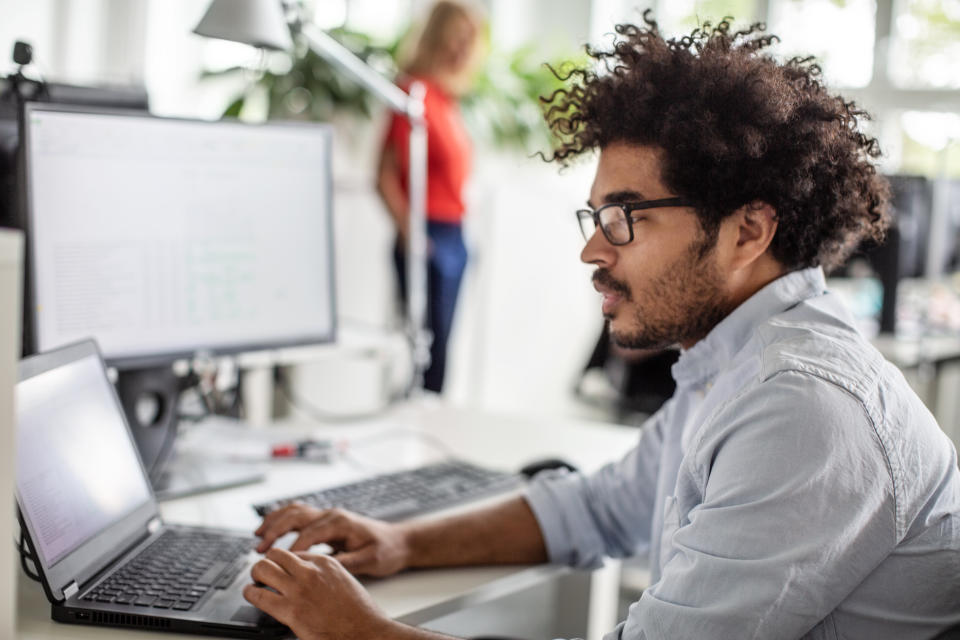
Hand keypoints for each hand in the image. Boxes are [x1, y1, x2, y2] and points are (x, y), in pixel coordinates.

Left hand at [245, 548, 398, 639]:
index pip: (294, 553)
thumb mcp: (344, 581)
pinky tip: (251, 595)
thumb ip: (324, 575)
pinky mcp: (289, 610)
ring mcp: (298, 589)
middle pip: (275, 555)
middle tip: (264, 573)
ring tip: (256, 582)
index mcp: (325, 562)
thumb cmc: (359, 612)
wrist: (365, 631)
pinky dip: (250, 593)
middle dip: (267, 562)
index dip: (284, 563)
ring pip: (263, 568)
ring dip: (256, 574)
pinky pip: (259, 595)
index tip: (281, 570)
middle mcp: (310, 571)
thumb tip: (308, 578)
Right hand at [255, 505, 410, 576]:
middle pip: (296, 516)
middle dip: (275, 531)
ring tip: (257, 535)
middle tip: (259, 549)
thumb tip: (322, 567)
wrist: (398, 541)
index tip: (281, 563)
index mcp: (341, 522)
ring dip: (274, 521)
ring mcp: (328, 515)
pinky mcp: (326, 521)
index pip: (309, 533)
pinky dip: (282, 520)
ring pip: (295, 511)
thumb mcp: (369, 561)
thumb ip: (345, 563)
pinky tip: (270, 529)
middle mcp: (332, 515)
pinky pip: (299, 515)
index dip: (293, 548)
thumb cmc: (386, 550)